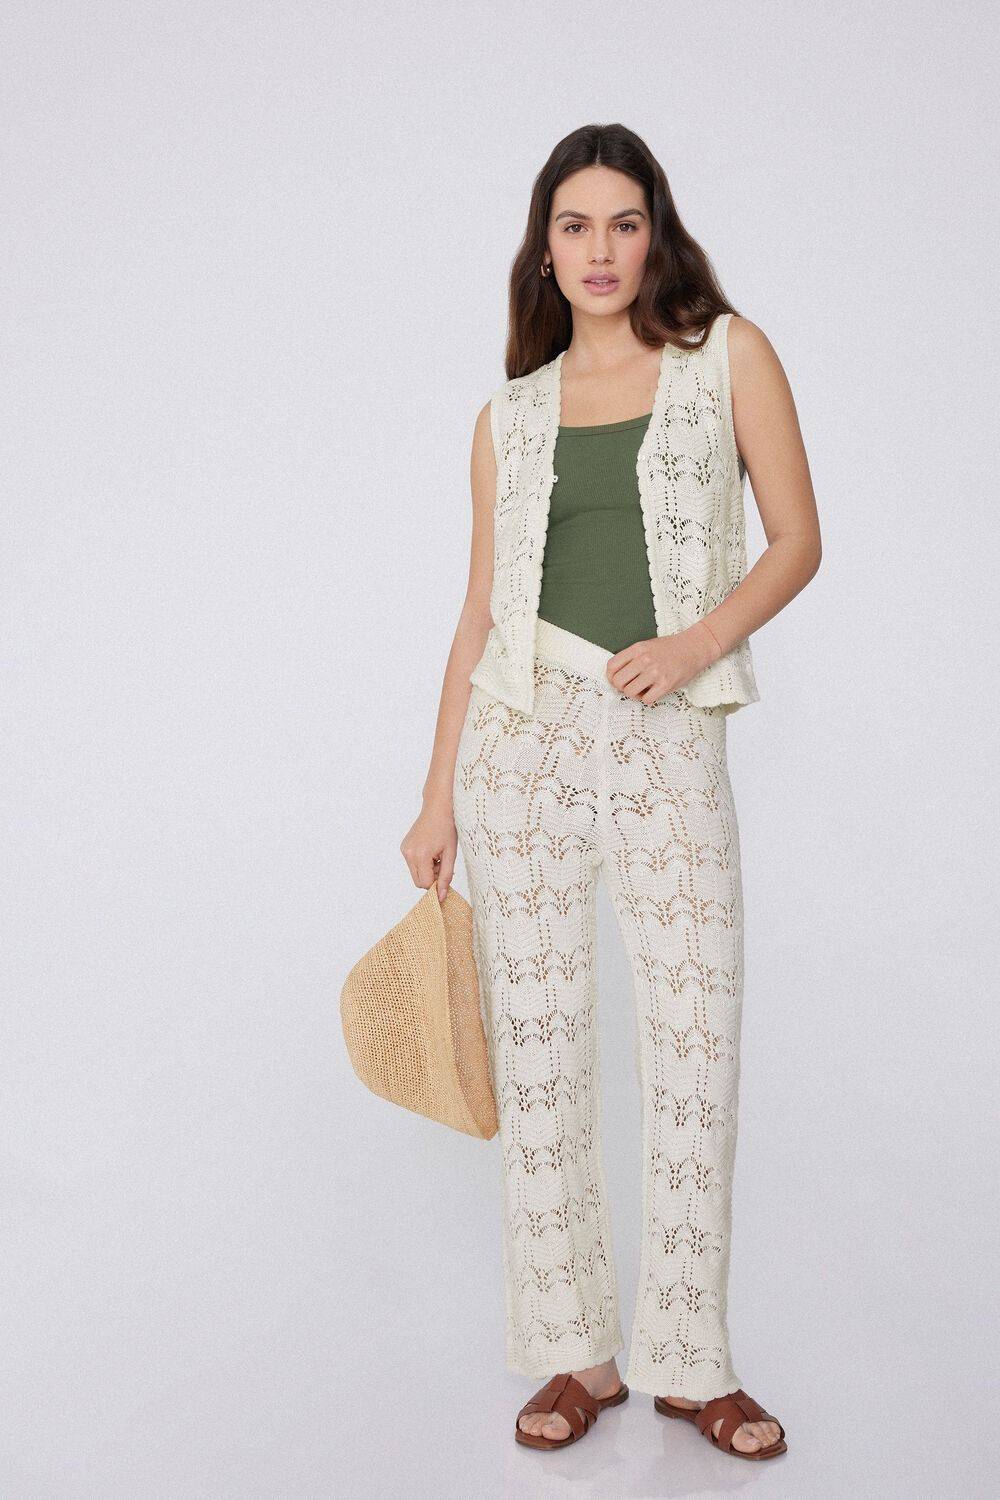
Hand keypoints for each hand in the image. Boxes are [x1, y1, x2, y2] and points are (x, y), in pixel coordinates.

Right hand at [400, 796, 457, 900]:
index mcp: (420, 855)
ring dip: (427, 870)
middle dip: (431, 877)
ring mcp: (404, 849)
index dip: (436, 883)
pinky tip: (430, 850)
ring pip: (415, 874)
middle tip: (442, 863)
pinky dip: (422, 863)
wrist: (439, 808)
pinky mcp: (404, 847)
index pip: (425, 884)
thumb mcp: (450, 854)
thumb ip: (446, 877)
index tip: (445, 872)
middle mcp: (408, 853)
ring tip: (437, 855)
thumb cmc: (447, 828)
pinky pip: (412, 864)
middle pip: (418, 881)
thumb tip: (441, 897)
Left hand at [605, 621, 722, 704]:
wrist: (694, 648)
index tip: (615, 681)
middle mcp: (644, 660)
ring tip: (643, 689)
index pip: (612, 666)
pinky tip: (653, 692)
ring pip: (630, 692)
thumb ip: (631, 657)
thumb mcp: (647, 645)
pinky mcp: (666, 684)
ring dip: (634, 694)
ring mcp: (655, 672)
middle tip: (629, 687)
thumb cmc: (670, 648)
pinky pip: (646, 699)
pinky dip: (647, 699)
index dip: (610, 677)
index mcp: (637, 649)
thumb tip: (616, 676)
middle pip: (618, 681)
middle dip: (621, 687)